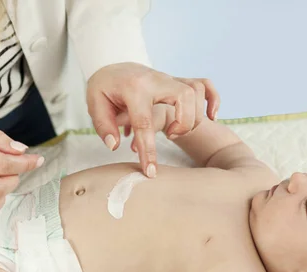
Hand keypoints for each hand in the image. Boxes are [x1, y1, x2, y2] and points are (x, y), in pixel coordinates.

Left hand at [87, 62, 219, 176]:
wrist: (112, 64)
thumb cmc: (104, 88)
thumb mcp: (94, 103)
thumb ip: (104, 125)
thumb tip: (115, 145)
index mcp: (134, 88)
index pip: (145, 122)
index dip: (148, 150)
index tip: (150, 171)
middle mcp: (155, 80)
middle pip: (184, 96)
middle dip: (183, 123)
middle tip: (169, 137)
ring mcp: (169, 79)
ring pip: (196, 91)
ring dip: (193, 116)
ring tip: (176, 131)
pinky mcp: (177, 81)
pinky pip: (204, 84)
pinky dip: (212, 100)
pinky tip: (211, 116)